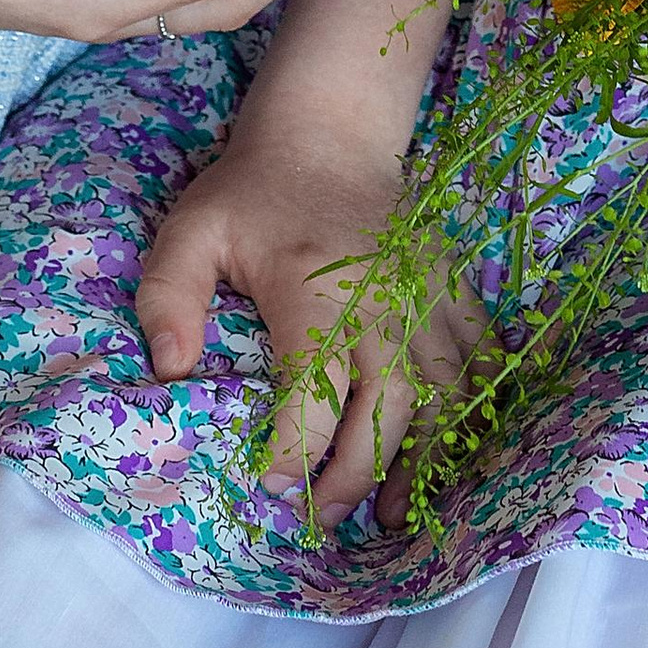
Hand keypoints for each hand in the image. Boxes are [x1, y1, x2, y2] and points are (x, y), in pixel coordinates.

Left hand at [134, 112, 487, 529]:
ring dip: (424, 457)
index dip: (296, 452)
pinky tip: (454, 449)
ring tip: (395, 511)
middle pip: (389, 404)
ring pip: (443, 391)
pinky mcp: (450, 287)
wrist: (328, 132)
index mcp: (314, 288)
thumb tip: (171, 372)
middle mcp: (381, 296)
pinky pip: (479, 356)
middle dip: (359, 474)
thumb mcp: (191, 230)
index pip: (316, 390)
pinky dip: (474, 407)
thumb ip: (168, 297)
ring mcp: (425, 291)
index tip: (271, 483)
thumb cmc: (252, 192)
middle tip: (324, 516)